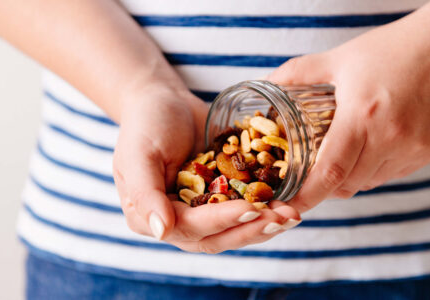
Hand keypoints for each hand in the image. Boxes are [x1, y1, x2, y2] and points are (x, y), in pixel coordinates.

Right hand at [113, 83, 300, 252]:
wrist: (164, 102)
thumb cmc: (146, 124)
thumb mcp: (138, 155)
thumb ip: (144, 194)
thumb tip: (162, 232)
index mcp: (150, 217)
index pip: (190, 228)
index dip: (222, 221)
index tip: (251, 209)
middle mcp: (177, 220)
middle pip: (216, 237)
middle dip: (250, 229)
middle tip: (282, 219)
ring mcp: (200, 210)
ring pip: (234, 228)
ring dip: (263, 224)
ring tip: (291, 214)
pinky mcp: (221, 196)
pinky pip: (244, 207)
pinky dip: (266, 207)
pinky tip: (288, 201)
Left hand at [267, 1, 429, 212]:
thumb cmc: (395, 48)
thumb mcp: (341, 58)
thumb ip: (299, 72)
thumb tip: (268, 83)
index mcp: (362, 116)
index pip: (329, 173)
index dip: (306, 195)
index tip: (288, 204)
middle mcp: (391, 138)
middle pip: (347, 184)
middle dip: (323, 188)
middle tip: (306, 177)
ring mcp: (414, 148)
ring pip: (369, 182)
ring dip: (348, 179)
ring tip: (337, 158)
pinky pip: (392, 174)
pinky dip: (373, 171)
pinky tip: (367, 150)